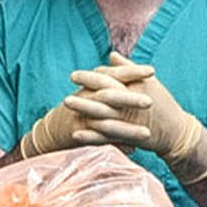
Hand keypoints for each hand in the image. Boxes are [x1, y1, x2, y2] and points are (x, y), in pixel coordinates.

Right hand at [18, 58, 155, 157]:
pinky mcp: (79, 134)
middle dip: (131, 99)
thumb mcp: (91, 88)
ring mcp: (83, 117)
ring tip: (147, 133)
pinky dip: (115, 144)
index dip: (132, 72)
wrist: (54, 128)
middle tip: (151, 101)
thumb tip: (118, 56)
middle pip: (110, 96)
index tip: (152, 71)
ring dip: (127, 128)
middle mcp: (87, 99)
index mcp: (93, 85)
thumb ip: (108, 75)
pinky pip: (99, 140)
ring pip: (106, 122)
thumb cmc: (79, 106)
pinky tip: (133, 150)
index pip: (114, 75)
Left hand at [65, 52, 206, 183]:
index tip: (74, 76)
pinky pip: (107, 138)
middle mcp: (132, 103)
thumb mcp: (149, 83)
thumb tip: (111, 55)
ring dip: (83, 109)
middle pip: (105, 95)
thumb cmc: (163, 104)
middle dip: (84, 90)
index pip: (112, 79)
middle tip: (65, 88)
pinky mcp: (129, 137)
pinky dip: (91, 136)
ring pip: (103, 115)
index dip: (92, 77)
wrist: (177, 132)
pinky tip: (75, 134)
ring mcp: (130, 121)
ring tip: (65, 105)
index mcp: (136, 88)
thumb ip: (128, 69)